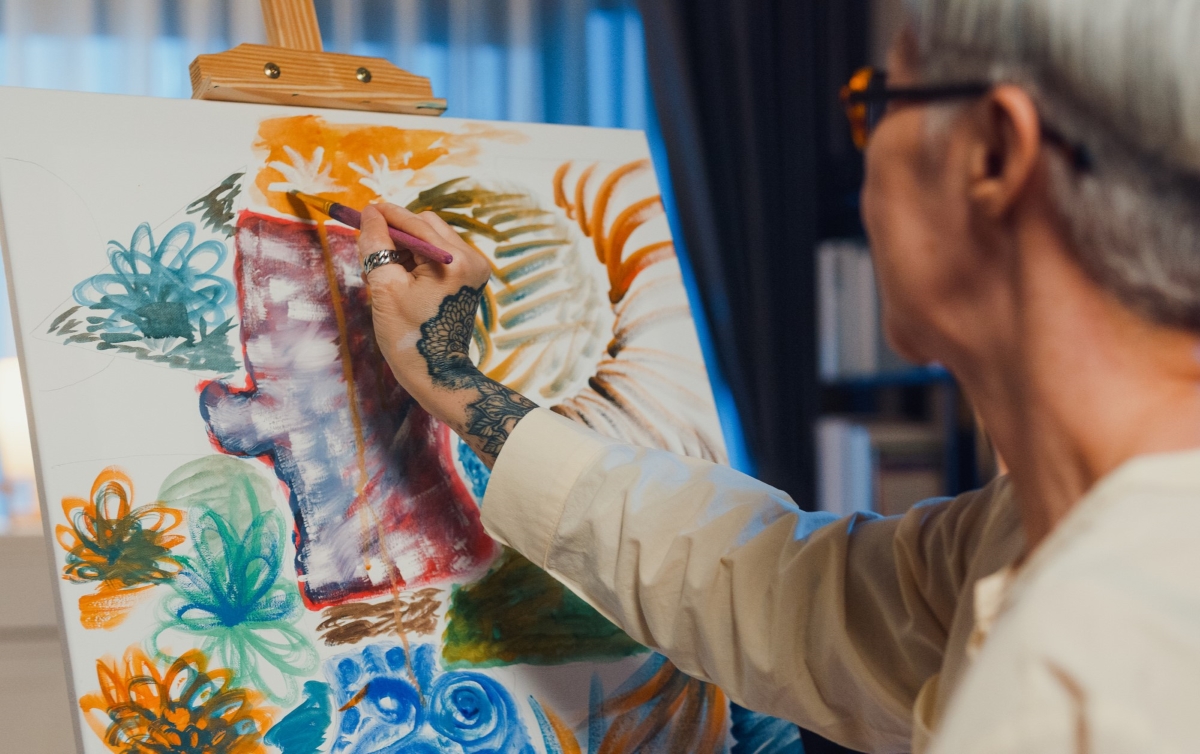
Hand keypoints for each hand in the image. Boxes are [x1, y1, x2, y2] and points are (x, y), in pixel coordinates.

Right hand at [357, 203, 535, 467]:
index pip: (414, 223)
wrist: (437, 374)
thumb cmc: (409, 336)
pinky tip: (403, 276)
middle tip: (371, 244)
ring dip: (408, 243)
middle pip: (427, 224)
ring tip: (387, 268)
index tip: (362, 210)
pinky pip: (441, 253)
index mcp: (453, 260)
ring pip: (433, 238)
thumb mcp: (384, 288)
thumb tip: (370, 213)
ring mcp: (475, 268)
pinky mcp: (471, 278)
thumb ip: (377, 245)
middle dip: (397, 229)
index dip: (385, 215)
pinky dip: (420, 257)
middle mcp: (471, 258)